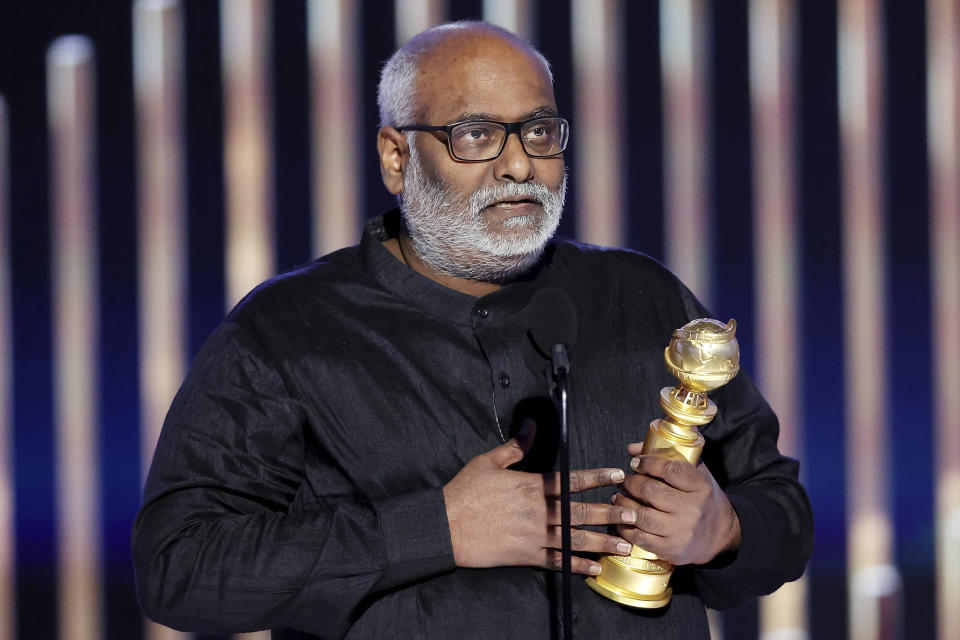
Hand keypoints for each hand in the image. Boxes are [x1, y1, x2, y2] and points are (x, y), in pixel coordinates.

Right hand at [443, 424, 636, 575]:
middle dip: (610, 512)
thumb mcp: (488, 462)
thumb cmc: (465, 492)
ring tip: (624, 544)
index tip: (617, 475)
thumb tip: (531, 426)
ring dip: (602, 541)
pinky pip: (557, 562)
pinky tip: (593, 569)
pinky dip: (576, 566)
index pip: (572, 479)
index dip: (597, 477)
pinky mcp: (526, 555)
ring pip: (575, 538)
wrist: (446, 526)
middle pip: (581, 511)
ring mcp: (534, 535)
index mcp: (531, 485)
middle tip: (633, 514)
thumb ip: (515, 446)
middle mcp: (538, 511)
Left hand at [613, 442, 740, 565]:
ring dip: (623, 503)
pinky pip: (640, 538)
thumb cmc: (702, 498)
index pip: (670, 469)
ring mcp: (681, 531)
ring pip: (641, 515)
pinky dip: (625, 527)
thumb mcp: (695, 473)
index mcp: (700, 486)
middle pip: (650, 491)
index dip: (648, 463)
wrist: (721, 535)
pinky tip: (622, 518)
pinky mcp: (671, 550)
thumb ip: (667, 456)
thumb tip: (633, 448)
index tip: (635, 462)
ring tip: (618, 497)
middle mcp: (692, 509)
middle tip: (625, 481)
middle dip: (631, 483)